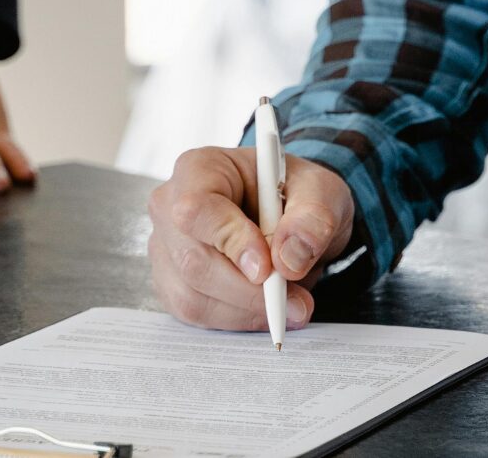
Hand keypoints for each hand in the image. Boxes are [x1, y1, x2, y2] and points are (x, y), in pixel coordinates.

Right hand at [148, 145, 355, 332]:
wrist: (291, 213)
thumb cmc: (297, 192)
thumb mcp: (321, 191)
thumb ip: (313, 218)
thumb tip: (289, 259)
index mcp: (201, 168)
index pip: (197, 208)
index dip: (230, 241)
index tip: (267, 268)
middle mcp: (171, 207)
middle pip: (194, 261)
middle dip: (249, 290)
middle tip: (296, 302)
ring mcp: (166, 249)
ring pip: (193, 296)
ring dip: (246, 310)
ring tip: (290, 303)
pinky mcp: (171, 284)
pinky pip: (196, 315)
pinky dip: (236, 319)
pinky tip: (266, 307)